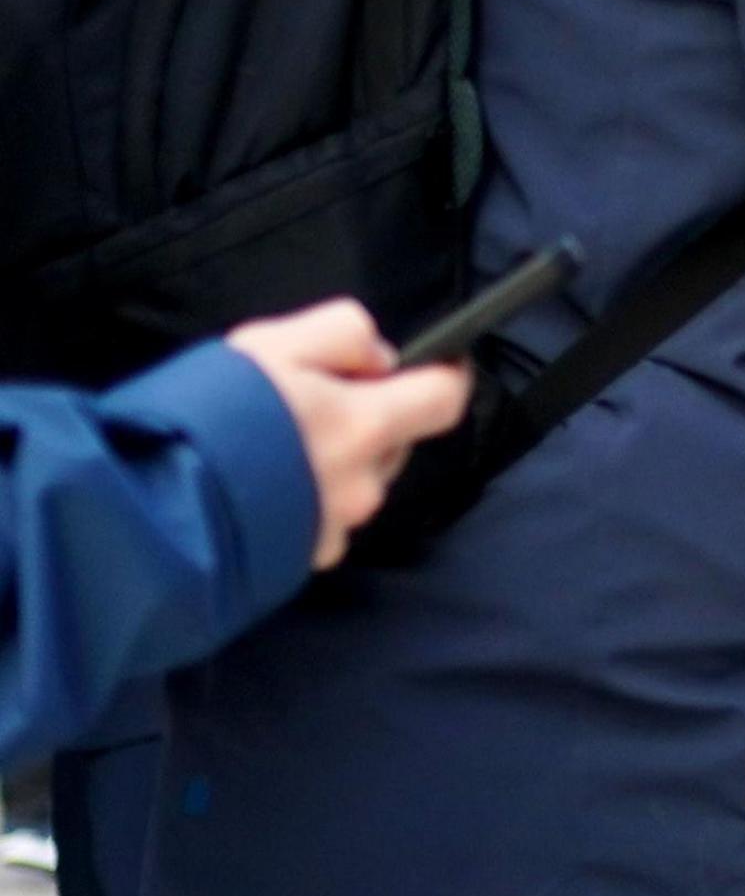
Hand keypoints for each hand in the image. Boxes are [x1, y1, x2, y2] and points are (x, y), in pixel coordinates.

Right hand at [225, 299, 470, 571]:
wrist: (148, 511)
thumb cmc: (209, 418)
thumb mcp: (273, 345)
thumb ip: (343, 335)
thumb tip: (381, 358)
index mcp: (366, 427)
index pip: (444, 400)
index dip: (446, 375)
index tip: (439, 362)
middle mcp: (363, 485)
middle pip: (395, 442)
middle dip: (368, 418)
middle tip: (306, 403)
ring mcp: (335, 529)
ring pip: (355, 482)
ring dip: (331, 462)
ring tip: (268, 447)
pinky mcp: (303, 560)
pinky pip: (321, 520)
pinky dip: (302, 499)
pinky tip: (259, 486)